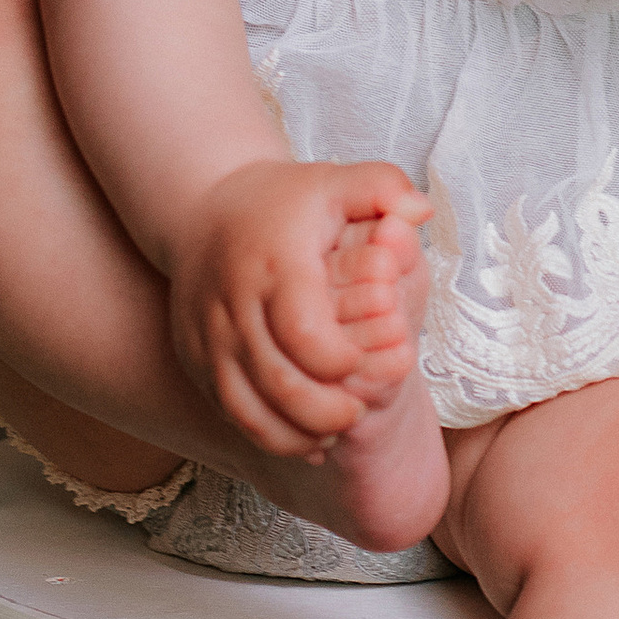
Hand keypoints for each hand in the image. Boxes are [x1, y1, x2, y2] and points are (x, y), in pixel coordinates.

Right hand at [171, 154, 431, 455]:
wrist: (203, 210)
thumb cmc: (287, 202)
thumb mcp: (338, 182)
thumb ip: (385, 189)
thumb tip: (423, 211)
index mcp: (275, 265)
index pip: (305, 332)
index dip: (342, 360)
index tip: (365, 362)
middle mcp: (234, 304)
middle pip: (277, 381)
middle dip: (324, 411)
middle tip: (354, 413)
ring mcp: (208, 336)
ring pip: (246, 407)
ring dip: (293, 434)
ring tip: (331, 433)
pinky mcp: (195, 358)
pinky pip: (228, 410)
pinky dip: (265, 433)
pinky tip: (302, 437)